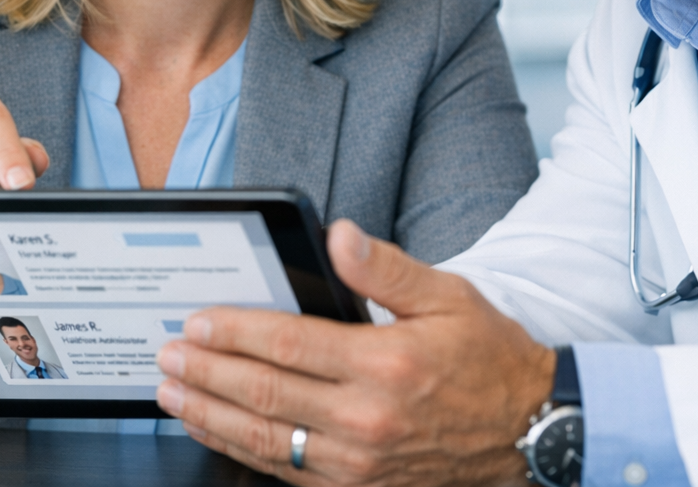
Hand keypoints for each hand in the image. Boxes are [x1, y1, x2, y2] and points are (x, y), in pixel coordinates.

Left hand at [156, 219, 554, 485]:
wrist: (530, 429)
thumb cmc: (487, 356)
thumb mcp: (447, 295)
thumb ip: (385, 269)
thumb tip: (339, 236)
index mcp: (383, 364)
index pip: (286, 343)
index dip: (234, 332)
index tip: (197, 321)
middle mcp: (365, 419)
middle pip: (263, 394)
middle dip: (206, 373)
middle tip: (167, 355)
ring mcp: (359, 462)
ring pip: (264, 440)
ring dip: (210, 415)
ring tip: (173, 395)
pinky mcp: (358, 486)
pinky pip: (285, 470)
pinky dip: (242, 449)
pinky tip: (218, 431)